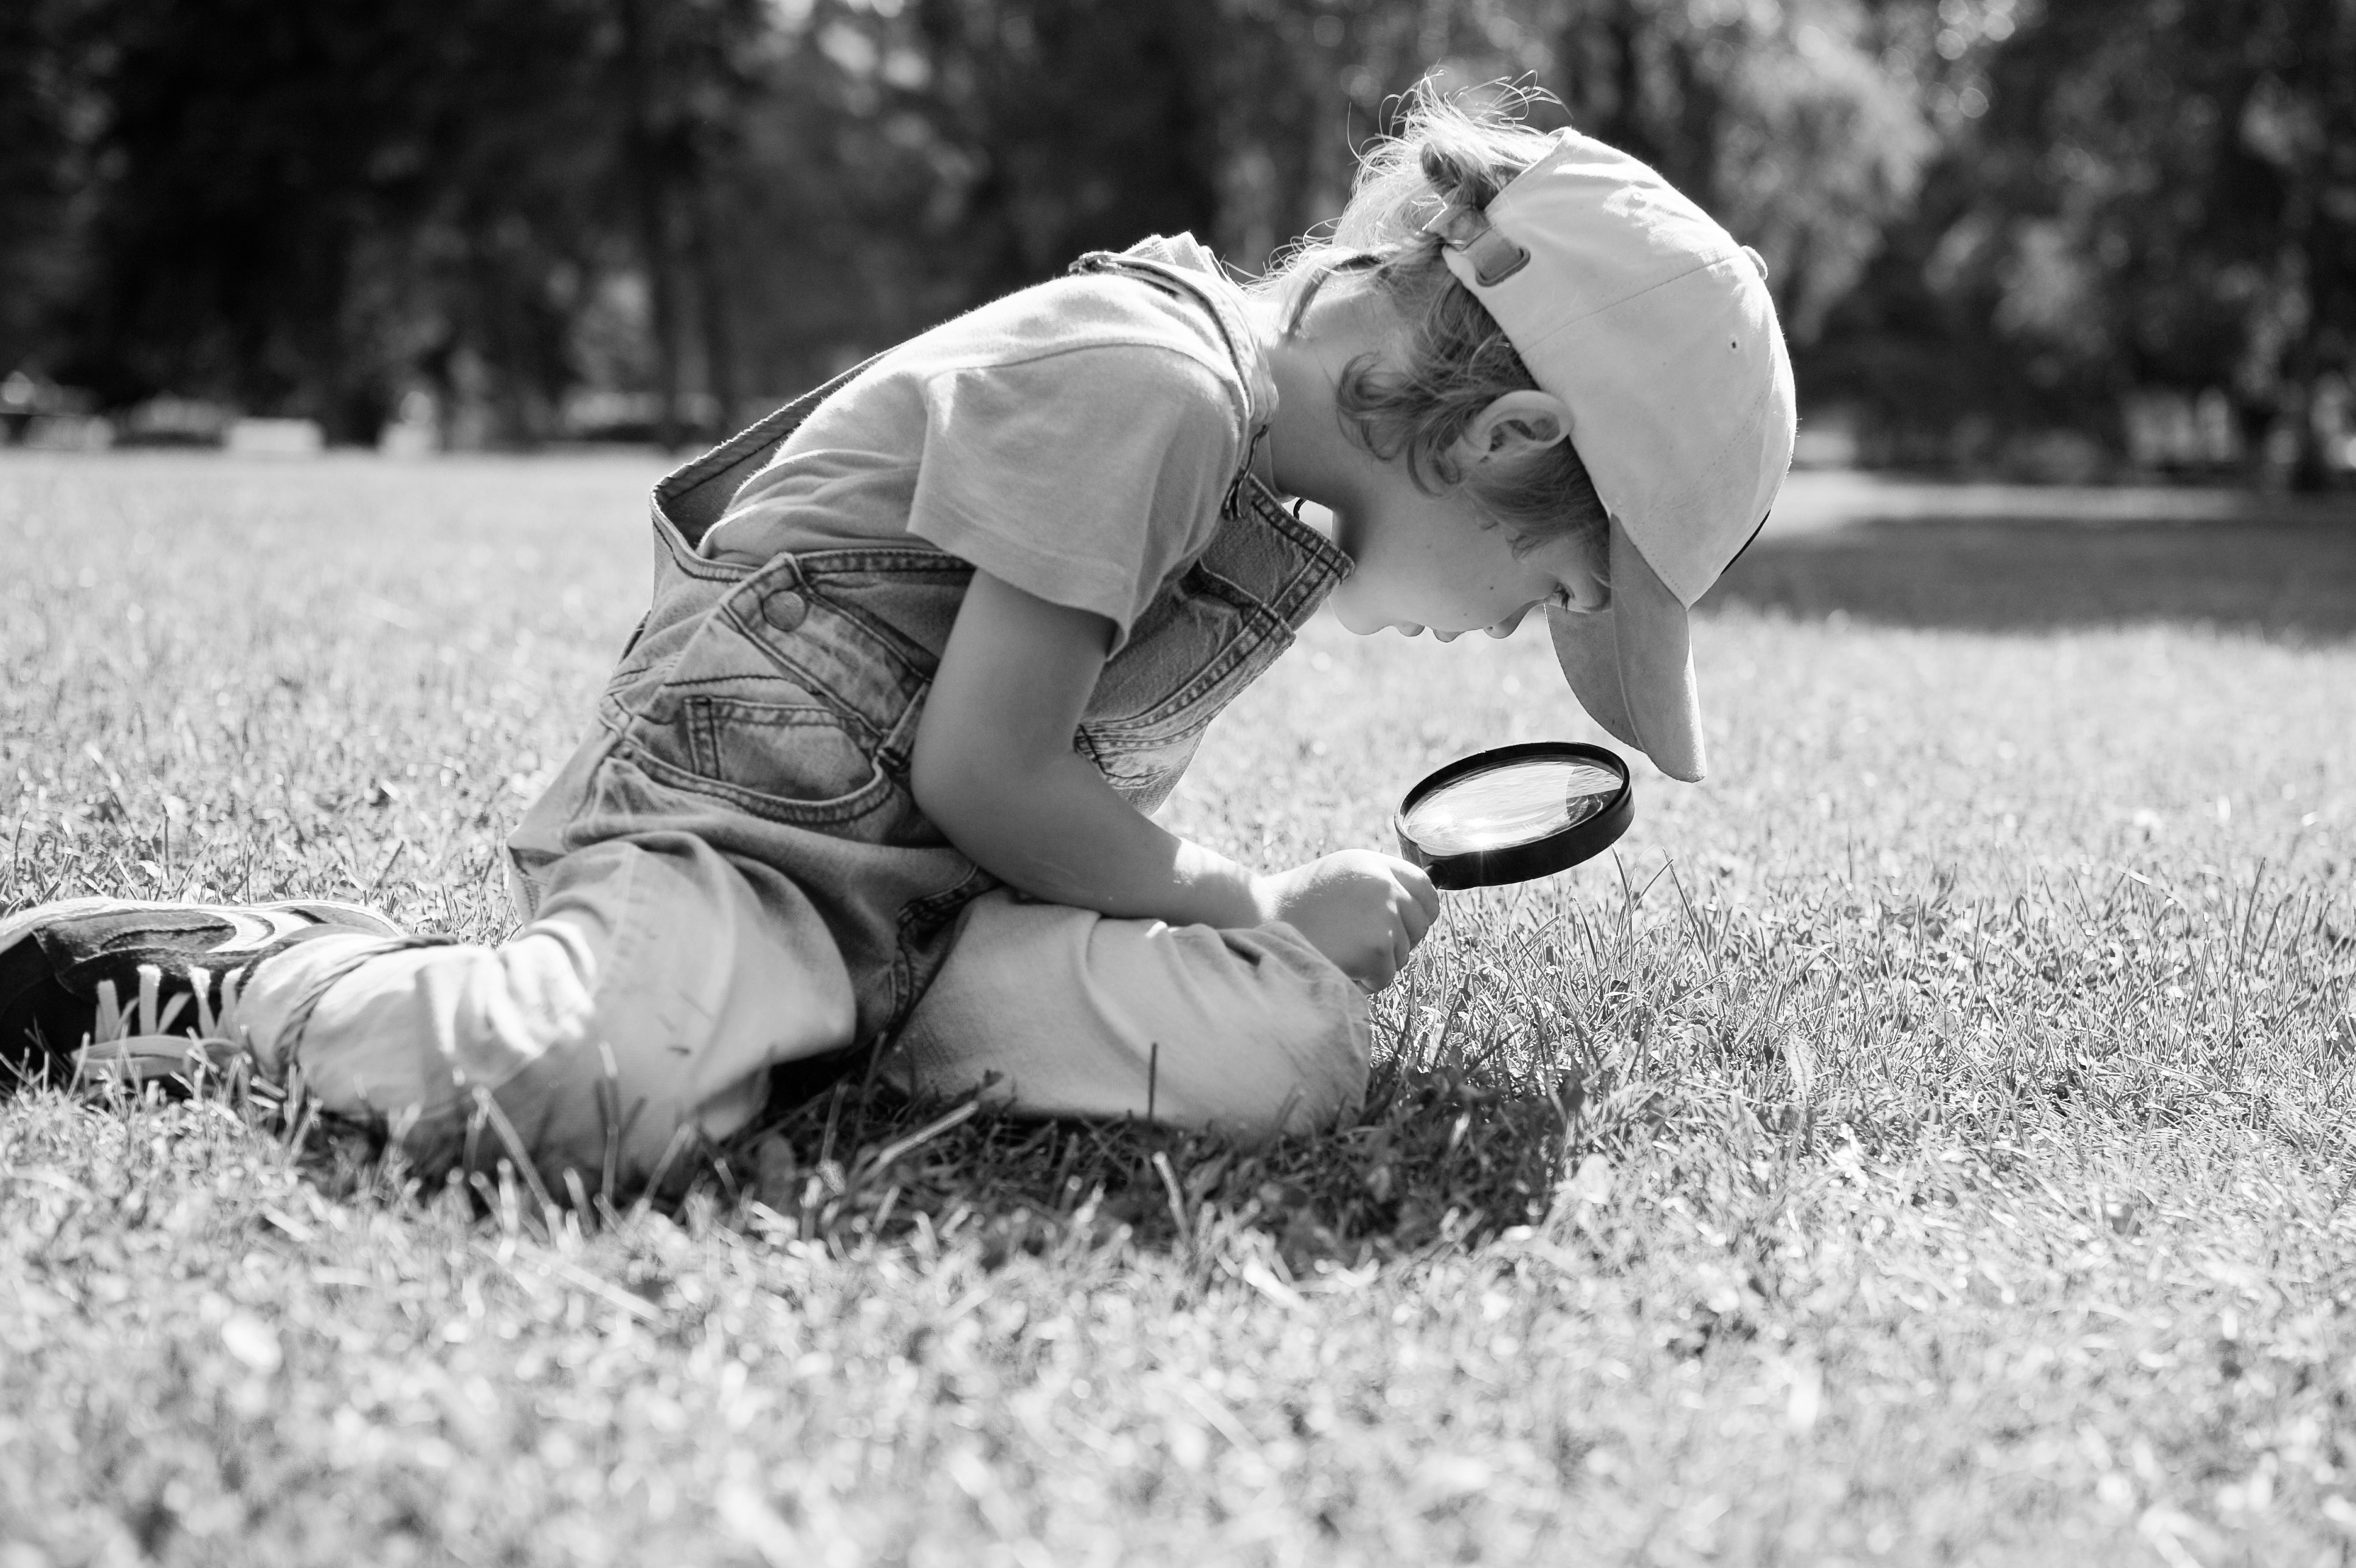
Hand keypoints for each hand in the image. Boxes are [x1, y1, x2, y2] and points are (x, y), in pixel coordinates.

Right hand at [1253, 851, 1440, 991]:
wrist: (1259, 916)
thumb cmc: (1297, 902)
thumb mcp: (1342, 875)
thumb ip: (1378, 883)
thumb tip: (1419, 907)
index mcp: (1377, 864)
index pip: (1427, 889)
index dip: (1422, 912)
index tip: (1407, 926)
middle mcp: (1386, 885)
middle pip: (1419, 926)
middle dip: (1398, 943)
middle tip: (1360, 945)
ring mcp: (1384, 915)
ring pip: (1402, 955)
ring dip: (1376, 963)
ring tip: (1340, 950)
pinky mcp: (1377, 947)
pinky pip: (1386, 976)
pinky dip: (1365, 981)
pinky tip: (1339, 964)